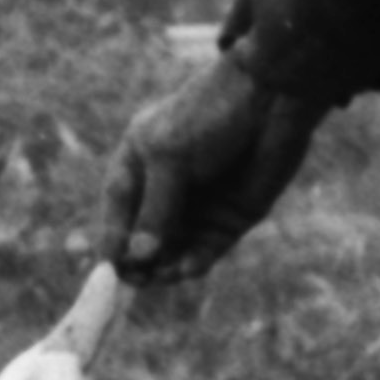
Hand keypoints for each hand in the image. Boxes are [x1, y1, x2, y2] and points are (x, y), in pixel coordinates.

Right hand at [110, 48, 322, 283]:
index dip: (111, 240)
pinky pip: (205, 250)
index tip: (108, 268)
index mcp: (137, 164)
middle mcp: (164, 190)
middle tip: (137, 280)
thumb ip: (156, 208)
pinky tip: (187, 269)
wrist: (271, 100)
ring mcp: (196, 207)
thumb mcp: (171, 157)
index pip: (116, 212)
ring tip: (164, 275)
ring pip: (172, 251)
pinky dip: (194, 262)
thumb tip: (138, 256)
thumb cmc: (209, 114)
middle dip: (138, 261)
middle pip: (142, 238)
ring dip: (165, 267)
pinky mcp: (228, 220)